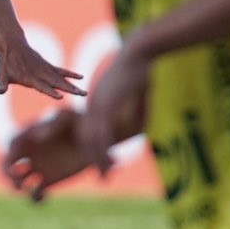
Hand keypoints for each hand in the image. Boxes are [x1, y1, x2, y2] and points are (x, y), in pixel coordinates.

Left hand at [0, 33, 84, 98]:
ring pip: (61, 78)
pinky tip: (81, 77)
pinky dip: (70, 74)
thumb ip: (2, 84)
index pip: (41, 86)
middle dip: (70, 90)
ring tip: (84, 92)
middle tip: (82, 95)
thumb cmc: (5, 63)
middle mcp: (39, 74)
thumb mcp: (1, 74)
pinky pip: (61, 70)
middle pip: (57, 83)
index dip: (50, 91)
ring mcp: (45, 69)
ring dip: (73, 85)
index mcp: (29, 78)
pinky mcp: (48, 65)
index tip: (60, 96)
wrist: (12, 45)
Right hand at [2, 107, 101, 201]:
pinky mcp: (50, 179)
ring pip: (18, 180)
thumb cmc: (80, 121)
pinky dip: (34, 198)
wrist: (97, 136)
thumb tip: (37, 137)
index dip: (8, 159)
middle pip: (7, 165)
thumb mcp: (67, 116)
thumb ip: (53, 122)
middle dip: (7, 176)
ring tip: (30, 191)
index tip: (14, 169)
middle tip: (17, 186)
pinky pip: (35, 192)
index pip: (10, 148)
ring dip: (17, 187)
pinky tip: (43, 197)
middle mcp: (29, 153)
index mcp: (28, 136)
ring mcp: (38, 167)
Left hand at [80, 42, 149, 163]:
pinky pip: (103, 133)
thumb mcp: (135, 93)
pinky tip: (108, 162)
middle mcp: (93, 106)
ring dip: (98, 159)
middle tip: (102, 175)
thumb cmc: (139, 69)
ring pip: (93, 139)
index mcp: (97, 102)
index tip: (102, 161)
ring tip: (104, 175)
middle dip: (94, 157)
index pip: (89, 129)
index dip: (94, 146)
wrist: (137, 52)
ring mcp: (98, 106)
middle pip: (87, 137)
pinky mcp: (106, 107)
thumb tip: (142, 124)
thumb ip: (134, 109)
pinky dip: (104, 150)